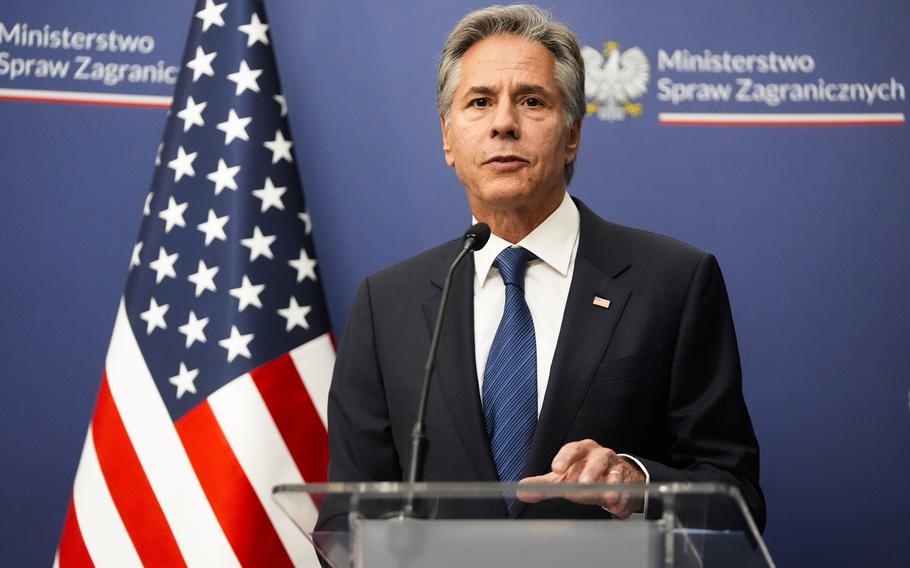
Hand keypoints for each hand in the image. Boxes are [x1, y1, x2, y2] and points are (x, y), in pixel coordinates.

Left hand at [517, 439, 644, 517]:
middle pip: (597, 459)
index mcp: (582, 450)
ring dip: (610, 486)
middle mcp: (601, 455)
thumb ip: (542, 485)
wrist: (611, 476)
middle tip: (584, 484)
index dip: (565, 458)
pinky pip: (627, 490)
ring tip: (607, 497)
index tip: (556, 469)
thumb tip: (521, 490)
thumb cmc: (582, 473)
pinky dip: (623, 500)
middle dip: (591, 472)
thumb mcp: (563, 477)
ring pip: (615, 474)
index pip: (573, 449)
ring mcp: (616, 468)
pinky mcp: (628, 484)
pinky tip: (617, 507)